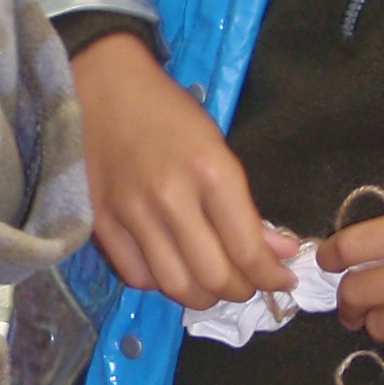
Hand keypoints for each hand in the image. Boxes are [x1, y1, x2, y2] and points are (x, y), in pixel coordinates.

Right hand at [72, 32, 295, 308]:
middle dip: (241, 291)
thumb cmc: (169, 113)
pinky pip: (138, 277)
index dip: (271, 278)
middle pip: (214, 277)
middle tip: (248, 284)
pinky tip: (174, 268)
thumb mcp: (219, 150)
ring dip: (203, 296)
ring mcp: (132, 214)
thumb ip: (247, 209)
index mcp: (211, 172)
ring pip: (176, 286)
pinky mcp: (101, 223)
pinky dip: (162, 284)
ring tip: (213, 284)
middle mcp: (171, 198)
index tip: (282, 281)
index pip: (247, 251)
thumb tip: (279, 253)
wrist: (104, 87)